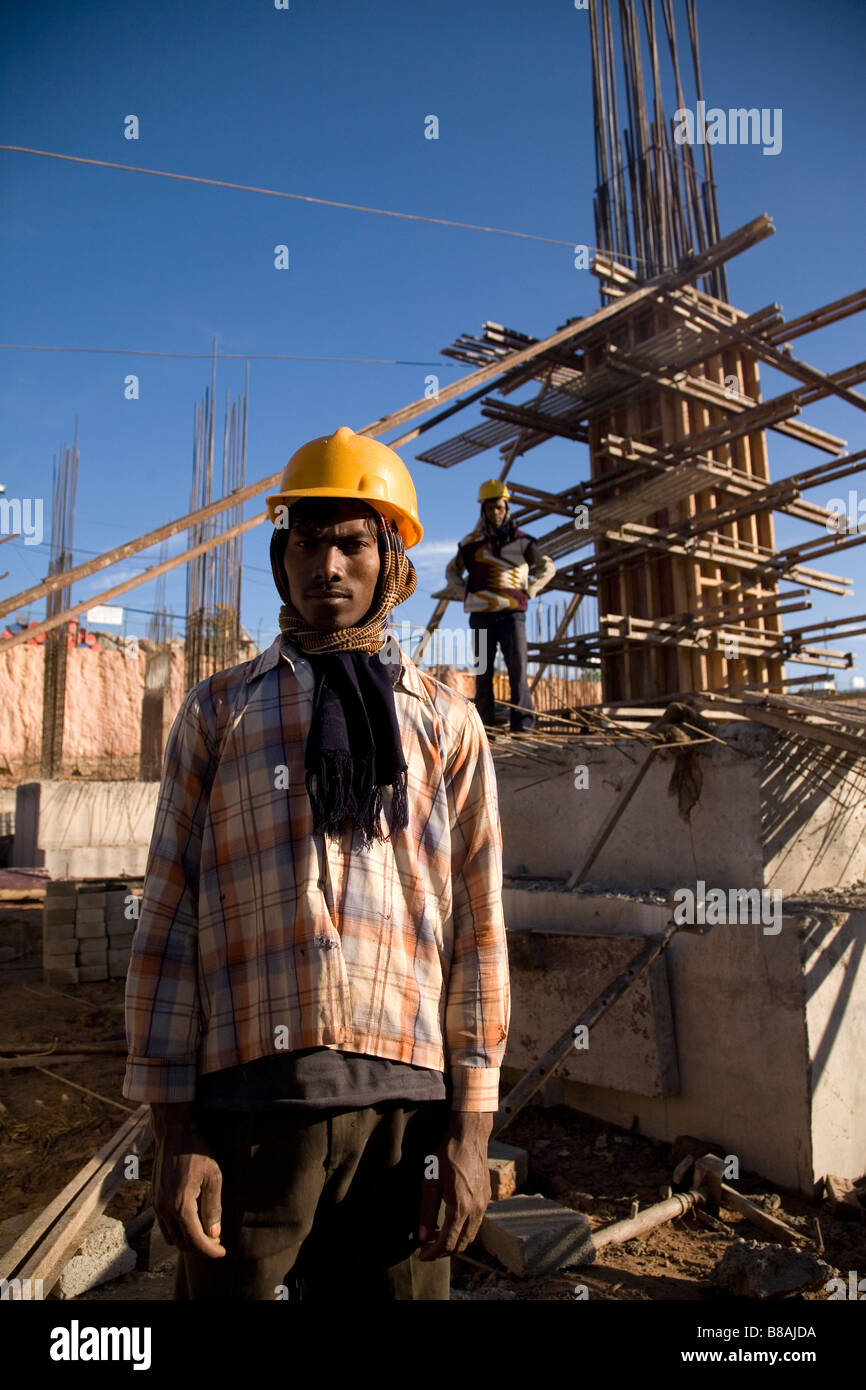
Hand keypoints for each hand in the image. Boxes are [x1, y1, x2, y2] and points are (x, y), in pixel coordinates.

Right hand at [151, 1105, 225, 1259]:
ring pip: (170, 1237)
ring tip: (206, 1231)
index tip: (223, 1253)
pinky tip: (191, 1220)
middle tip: (217, 1240)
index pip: (195, 1240)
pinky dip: (177, 1229)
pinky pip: (164, 1225)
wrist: (173, 1132)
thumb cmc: (196, 1151)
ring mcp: (156, 1204)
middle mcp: (164, 1209)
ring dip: (187, 1239)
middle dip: (200, 1246)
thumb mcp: (213, 1176)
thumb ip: (213, 1207)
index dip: (210, 1251)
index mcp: (180, 1205)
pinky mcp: (153, 1199)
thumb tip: (214, 1233)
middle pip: (182, 1243)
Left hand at [417, 1110, 492, 1260]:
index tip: (421, 1254)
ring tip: (436, 1234)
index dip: (433, 1253)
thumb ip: (426, 1212)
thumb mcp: (429, 1183)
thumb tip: (422, 1237)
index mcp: (460, 1208)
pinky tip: (449, 1220)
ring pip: (470, 1236)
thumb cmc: (446, 1156)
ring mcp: (483, 1205)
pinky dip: (463, 1229)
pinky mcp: (486, 1198)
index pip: (447, 1243)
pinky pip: (476, 1223)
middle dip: (443, 1251)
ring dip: (454, 1241)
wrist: (469, 1137)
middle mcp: (475, 1210)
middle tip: (427, 1246)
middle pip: (461, 1245)